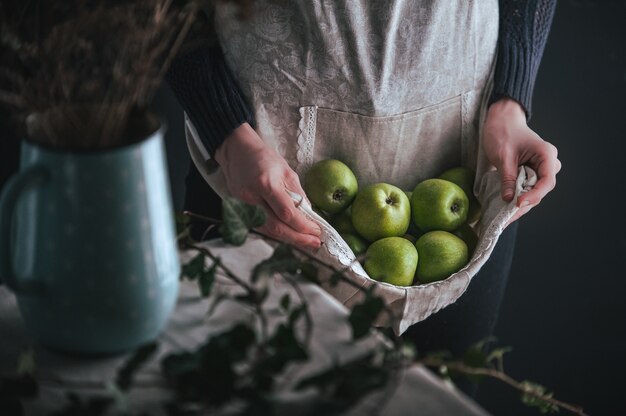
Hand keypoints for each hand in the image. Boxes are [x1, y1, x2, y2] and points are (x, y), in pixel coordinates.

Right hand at [215, 123, 321, 248]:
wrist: (236, 152)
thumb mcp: (286, 171)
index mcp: (266, 184)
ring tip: (306, 242)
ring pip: (269, 231)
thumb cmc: (263, 158)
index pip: (287, 214)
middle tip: (315, 243)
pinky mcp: (239, 211)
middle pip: (277, 228)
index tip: (317, 230)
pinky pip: (261, 227)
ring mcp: (243, 206)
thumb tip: (310, 215)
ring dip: (289, 239)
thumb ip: (298, 194)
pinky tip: (290, 235)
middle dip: (298, 238)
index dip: (303, 226)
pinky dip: (277, 233)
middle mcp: (252, 198)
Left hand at [483, 98, 560, 224]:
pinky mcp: (531, 172)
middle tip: (507, 217)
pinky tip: (505, 207)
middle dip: (524, 203)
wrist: (502, 120)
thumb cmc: (503, 131)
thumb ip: (507, 177)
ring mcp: (540, 169)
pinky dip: (517, 196)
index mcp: (546, 155)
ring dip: (520, 202)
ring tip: (504, 216)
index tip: (518, 203)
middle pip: (541, 190)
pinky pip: (527, 188)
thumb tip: (509, 198)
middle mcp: (548, 163)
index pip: (547, 181)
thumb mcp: (503, 156)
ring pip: (534, 191)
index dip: (534, 195)